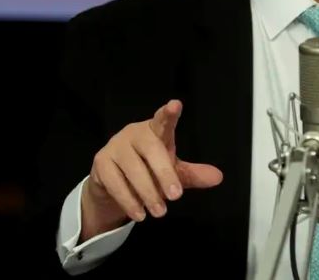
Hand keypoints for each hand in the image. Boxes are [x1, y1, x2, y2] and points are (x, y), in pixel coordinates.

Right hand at [81, 99, 222, 240]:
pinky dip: (129, 200)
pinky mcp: (101, 163)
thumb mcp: (173, 172)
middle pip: (151, 150)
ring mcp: (116, 146)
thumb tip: (218, 177)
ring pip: (133, 170)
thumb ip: (193, 174)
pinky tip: (139, 213)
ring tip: (159, 211)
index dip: (169, 114)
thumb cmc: (148, 169)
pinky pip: (115, 183)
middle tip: (175, 196)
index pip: (163, 120)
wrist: (112, 183)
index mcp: (155, 131)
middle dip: (164, 173)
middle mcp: (135, 134)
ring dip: (148, 193)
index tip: (175, 105)